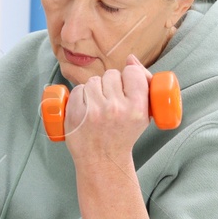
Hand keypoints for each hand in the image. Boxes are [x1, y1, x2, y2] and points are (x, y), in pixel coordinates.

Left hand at [63, 54, 151, 173]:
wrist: (102, 160)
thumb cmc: (124, 134)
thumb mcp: (142, 115)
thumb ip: (141, 85)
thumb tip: (131, 58)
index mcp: (137, 108)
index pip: (132, 72)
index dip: (129, 76)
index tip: (126, 87)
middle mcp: (115, 109)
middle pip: (111, 74)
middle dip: (111, 84)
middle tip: (111, 100)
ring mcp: (94, 111)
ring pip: (94, 80)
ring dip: (95, 89)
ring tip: (98, 105)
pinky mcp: (75, 113)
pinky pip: (78, 89)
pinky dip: (81, 96)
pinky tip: (86, 108)